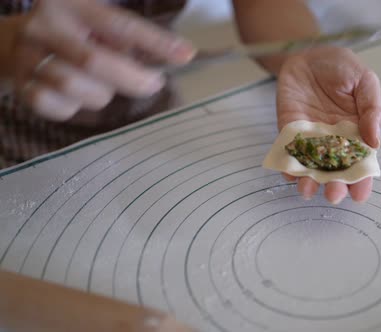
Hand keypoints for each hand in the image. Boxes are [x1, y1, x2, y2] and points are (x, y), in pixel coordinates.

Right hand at [8, 0, 194, 121]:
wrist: (12, 42)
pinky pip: (58, 107)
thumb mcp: (96, 24)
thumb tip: (172, 57)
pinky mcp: (21, 85)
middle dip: (132, 79)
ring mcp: (28, 56)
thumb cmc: (73, 34)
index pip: (119, 25)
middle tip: (153, 83)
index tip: (185, 54)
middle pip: (95, 61)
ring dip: (100, 94)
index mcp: (72, 5)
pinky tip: (76, 96)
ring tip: (101, 86)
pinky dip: (74, 108)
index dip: (155, 41)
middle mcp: (45, 27)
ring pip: (76, 88)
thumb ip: (125, 39)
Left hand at [276, 47, 380, 203]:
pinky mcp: (289, 132)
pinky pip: (288, 153)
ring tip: (309, 190)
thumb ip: (371, 109)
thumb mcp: (365, 82)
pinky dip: (287, 165)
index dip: (361, 181)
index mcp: (358, 134)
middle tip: (334, 195)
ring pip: (311, 168)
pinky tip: (289, 173)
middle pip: (336, 172)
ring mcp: (311, 139)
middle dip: (335, 186)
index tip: (360, 194)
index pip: (361, 163)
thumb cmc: (342, 68)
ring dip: (309, 181)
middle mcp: (335, 142)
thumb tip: (375, 141)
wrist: (309, 54)